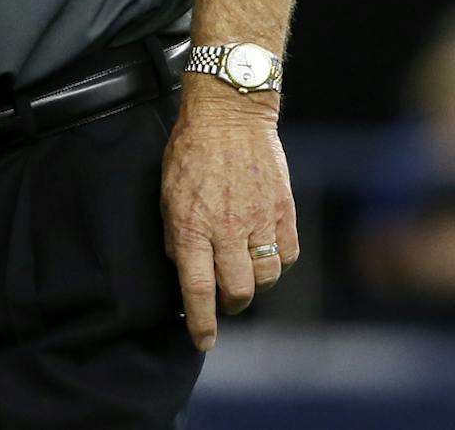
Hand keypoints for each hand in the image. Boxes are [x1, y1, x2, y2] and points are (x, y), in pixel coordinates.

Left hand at [161, 85, 297, 352]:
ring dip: (254, 282)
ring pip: (266, 277)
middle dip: (230, 303)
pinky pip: (287, 255)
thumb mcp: (167, 193)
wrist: (230, 114)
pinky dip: (277, 260)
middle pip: (238, 291)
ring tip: (243, 269)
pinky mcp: (284, 210)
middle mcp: (227, 228)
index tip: (203, 340)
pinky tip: (264, 248)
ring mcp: (260, 220)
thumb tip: (185, 270)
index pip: (197, 288)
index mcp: (192, 225)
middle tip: (225, 297)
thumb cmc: (191, 150)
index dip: (200, 322)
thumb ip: (177, 235)